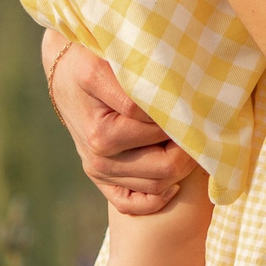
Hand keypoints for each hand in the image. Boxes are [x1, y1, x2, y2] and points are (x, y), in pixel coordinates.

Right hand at [43, 27, 198, 213]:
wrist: (65, 73)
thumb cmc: (90, 61)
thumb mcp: (107, 65)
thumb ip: (137, 84)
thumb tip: (172, 105)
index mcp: (102, 130)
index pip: (162, 132)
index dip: (184, 117)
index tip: (196, 102)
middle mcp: (99, 155)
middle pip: (166, 166)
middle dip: (189, 145)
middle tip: (200, 123)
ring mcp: (98, 170)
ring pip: (158, 185)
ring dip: (180, 166)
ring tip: (188, 139)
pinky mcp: (100, 180)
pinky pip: (133, 204)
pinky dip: (158, 198)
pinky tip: (172, 179)